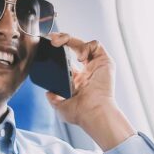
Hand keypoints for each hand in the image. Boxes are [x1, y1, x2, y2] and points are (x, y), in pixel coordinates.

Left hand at [45, 32, 135, 150]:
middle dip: (63, 39)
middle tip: (52, 39)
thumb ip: (53, 98)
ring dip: (70, 39)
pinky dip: (86, 46)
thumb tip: (48, 92)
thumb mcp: (60, 107)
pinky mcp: (105, 62)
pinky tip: (80, 57)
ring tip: (60, 42)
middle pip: (74, 47)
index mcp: (78, 80)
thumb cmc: (81, 114)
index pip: (68, 59)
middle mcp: (87, 71)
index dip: (59, 50)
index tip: (48, 46)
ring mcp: (96, 65)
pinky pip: (96, 45)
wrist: (93, 112)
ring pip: (84, 43)